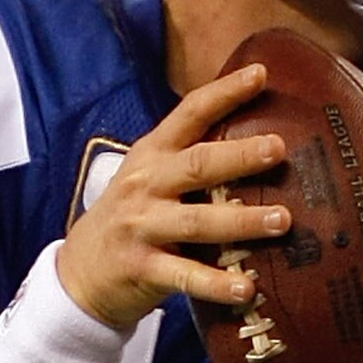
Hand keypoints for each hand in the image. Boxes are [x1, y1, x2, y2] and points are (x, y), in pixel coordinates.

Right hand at [55, 67, 290, 332]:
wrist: (80, 272)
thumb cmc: (133, 219)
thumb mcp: (150, 177)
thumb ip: (190, 160)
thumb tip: (258, 142)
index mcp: (153, 154)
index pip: (190, 113)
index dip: (224, 92)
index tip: (260, 74)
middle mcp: (147, 184)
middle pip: (197, 164)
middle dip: (240, 155)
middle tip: (279, 147)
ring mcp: (142, 226)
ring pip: (198, 221)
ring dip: (242, 221)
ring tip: (282, 220)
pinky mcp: (143, 268)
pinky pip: (186, 276)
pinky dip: (217, 283)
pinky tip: (247, 288)